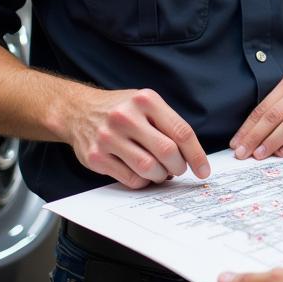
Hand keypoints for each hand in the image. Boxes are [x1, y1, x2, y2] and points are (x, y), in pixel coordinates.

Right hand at [63, 86, 209, 188]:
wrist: (79, 111)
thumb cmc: (122, 109)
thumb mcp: (146, 103)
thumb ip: (168, 124)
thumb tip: (191, 156)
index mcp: (146, 100)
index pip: (181, 131)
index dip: (196, 154)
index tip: (204, 170)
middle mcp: (126, 117)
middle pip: (167, 151)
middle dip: (179, 166)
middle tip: (178, 169)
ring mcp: (108, 137)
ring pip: (148, 168)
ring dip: (161, 175)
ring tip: (160, 171)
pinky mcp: (96, 157)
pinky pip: (130, 179)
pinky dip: (143, 181)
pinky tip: (142, 173)